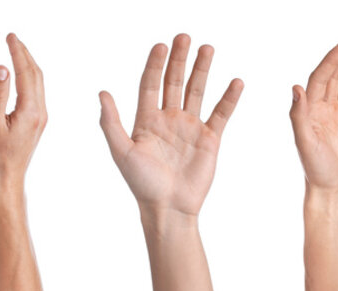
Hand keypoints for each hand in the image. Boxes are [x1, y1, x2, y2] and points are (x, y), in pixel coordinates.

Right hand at [0, 33, 45, 186]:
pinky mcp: (36, 121)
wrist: (6, 178)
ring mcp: (40, 117)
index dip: (18, 52)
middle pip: (36, 74)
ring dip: (28, 64)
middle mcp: (40, 112)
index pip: (26, 73)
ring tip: (16, 50)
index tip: (10, 37)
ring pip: (37, 83)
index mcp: (30, 110)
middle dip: (24, 54)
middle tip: (12, 38)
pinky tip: (21, 75)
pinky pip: (35, 92)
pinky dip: (28, 77)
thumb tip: (2, 68)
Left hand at [99, 34, 243, 214]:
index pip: (150, 84)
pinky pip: (221, 113)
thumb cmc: (141, 183)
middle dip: (179, 60)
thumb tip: (102, 92)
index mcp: (145, 120)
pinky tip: (235, 81)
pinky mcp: (210, 139)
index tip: (161, 45)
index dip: (155, 65)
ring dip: (202, 70)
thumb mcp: (121, 151)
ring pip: (197, 91)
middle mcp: (168, 120)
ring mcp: (189, 128)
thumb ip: (111, 122)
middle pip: (174, 82)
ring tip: (207, 48)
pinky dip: (228, 98)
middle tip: (184, 37)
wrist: (168, 207)